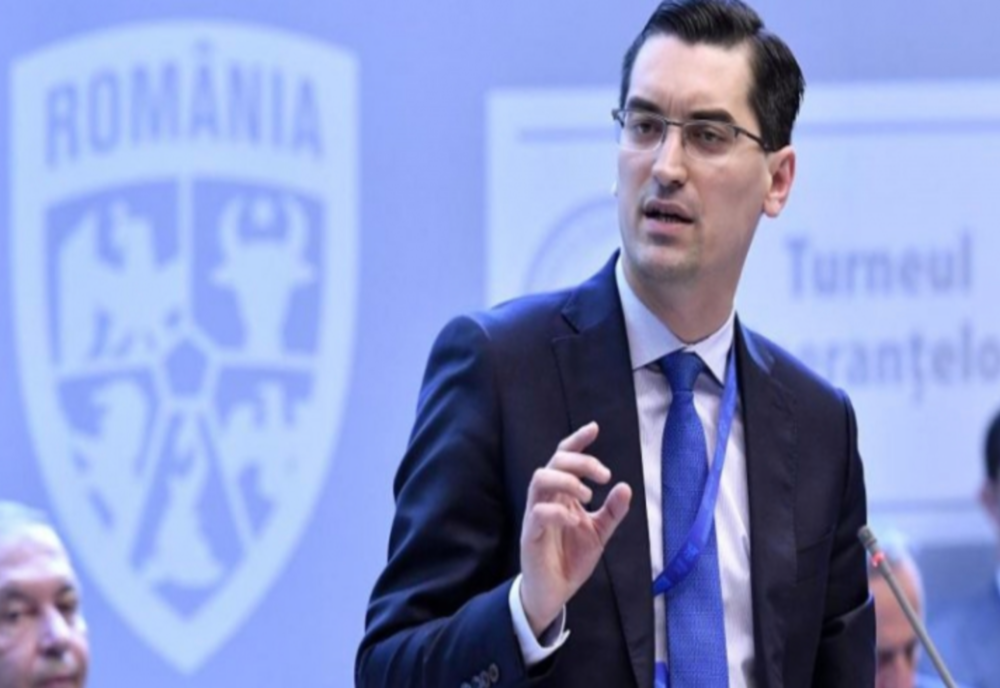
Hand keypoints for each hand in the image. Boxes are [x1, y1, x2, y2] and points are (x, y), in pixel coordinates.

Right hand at [519, 422, 631, 636]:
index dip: (577, 441)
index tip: (594, 428)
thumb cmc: (571, 559)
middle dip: (580, 461)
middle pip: (554, 463)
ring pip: (540, 480)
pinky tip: (575, 521)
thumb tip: (625, 487)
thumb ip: (612, 511)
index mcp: (561, 495)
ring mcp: (536, 516)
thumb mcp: (600, 533)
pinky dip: (560, 513)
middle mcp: (546, 500)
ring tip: (588, 496)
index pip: (563, 459)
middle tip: (603, 476)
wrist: (554, 593)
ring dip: (567, 481)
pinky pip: (539, 513)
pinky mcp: (531, 535)